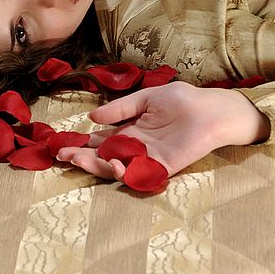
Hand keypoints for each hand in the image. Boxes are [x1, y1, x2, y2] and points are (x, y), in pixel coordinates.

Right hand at [56, 82, 270, 180]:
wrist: (212, 110)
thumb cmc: (183, 100)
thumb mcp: (146, 98)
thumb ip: (121, 109)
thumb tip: (92, 117)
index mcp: (130, 131)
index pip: (101, 141)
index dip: (82, 144)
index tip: (62, 145)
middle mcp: (135, 147)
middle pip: (103, 157)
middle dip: (82, 158)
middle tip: (63, 156)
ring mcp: (147, 158)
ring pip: (116, 168)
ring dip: (97, 166)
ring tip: (80, 160)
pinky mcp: (162, 167)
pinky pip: (139, 175)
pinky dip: (125, 173)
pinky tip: (114, 165)